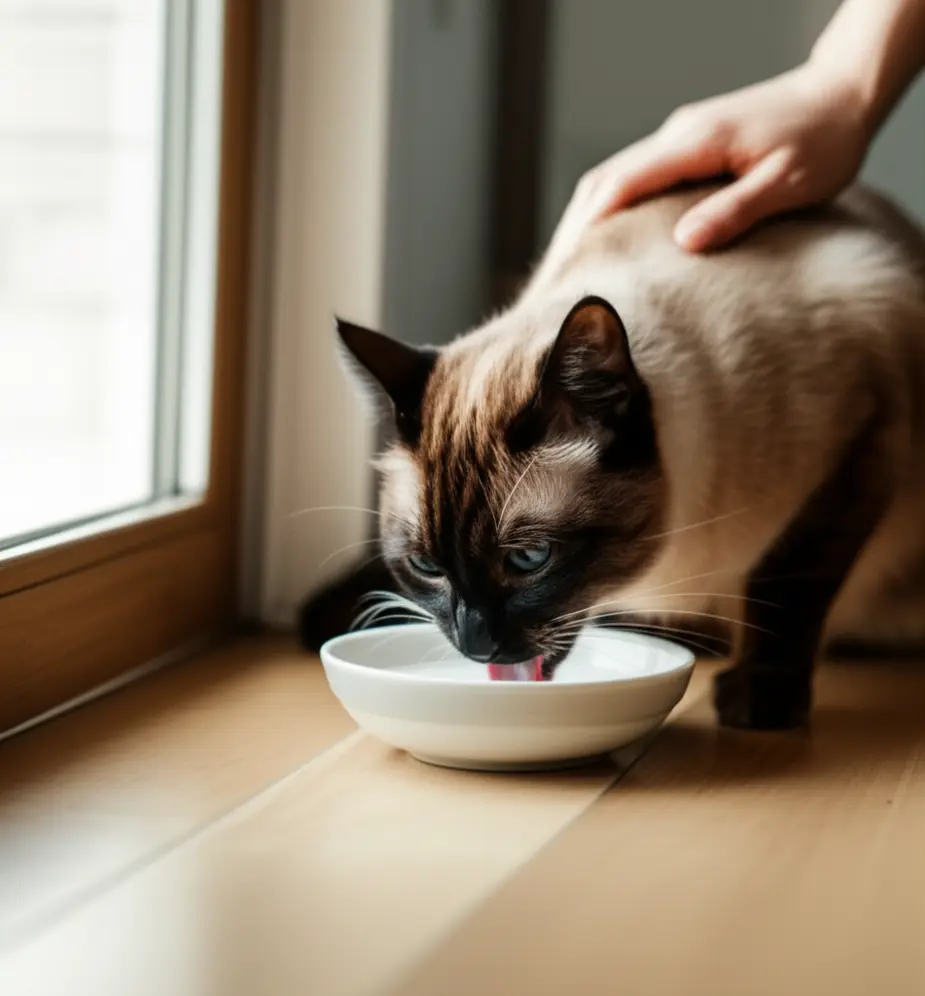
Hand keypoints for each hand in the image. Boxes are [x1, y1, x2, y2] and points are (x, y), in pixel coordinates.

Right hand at [555, 63, 873, 252]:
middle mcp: (677, 135)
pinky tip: (607, 240)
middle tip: (554, 279)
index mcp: (695, 142)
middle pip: (602, 180)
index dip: (587, 229)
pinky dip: (609, 209)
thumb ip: (735, 210)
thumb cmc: (825, 140)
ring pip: (612, 177)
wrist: (843, 92)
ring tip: (570, 268)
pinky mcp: (687, 145)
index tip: (565, 270)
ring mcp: (679, 138)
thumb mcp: (788, 182)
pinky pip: (633, 177)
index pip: (621, 185)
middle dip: (573, 230)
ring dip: (586, 220)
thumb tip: (683, 242)